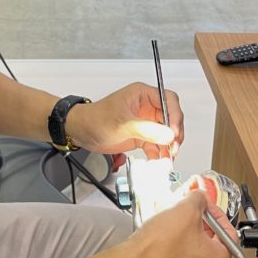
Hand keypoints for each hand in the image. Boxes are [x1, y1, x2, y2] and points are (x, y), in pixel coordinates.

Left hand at [66, 81, 183, 158]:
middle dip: (174, 134)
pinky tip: (158, 162)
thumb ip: (147, 129)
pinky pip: (156, 144)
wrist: (81, 132)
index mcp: (142, 95)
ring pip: (165, 133)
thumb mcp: (123, 123)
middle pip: (171, 118)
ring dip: (168, 146)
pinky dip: (159, 154)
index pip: (169, 100)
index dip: (175, 115)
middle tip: (173, 148)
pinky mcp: (141, 136)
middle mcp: (146, 107)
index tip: (174, 132)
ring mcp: (145, 122)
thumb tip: (169, 134)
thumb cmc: (96, 119)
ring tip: (167, 159)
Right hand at [125, 191, 234, 257]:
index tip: (206, 205)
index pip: (229, 232)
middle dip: (201, 221)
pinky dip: (178, 244)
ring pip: (197, 249)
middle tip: (191, 210)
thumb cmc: (160, 247)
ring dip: (189, 231)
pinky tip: (167, 234)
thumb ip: (199, 199)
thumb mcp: (186, 210)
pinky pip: (184, 257)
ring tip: (176, 220)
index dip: (216, 213)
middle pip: (213, 241)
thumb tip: (201, 197)